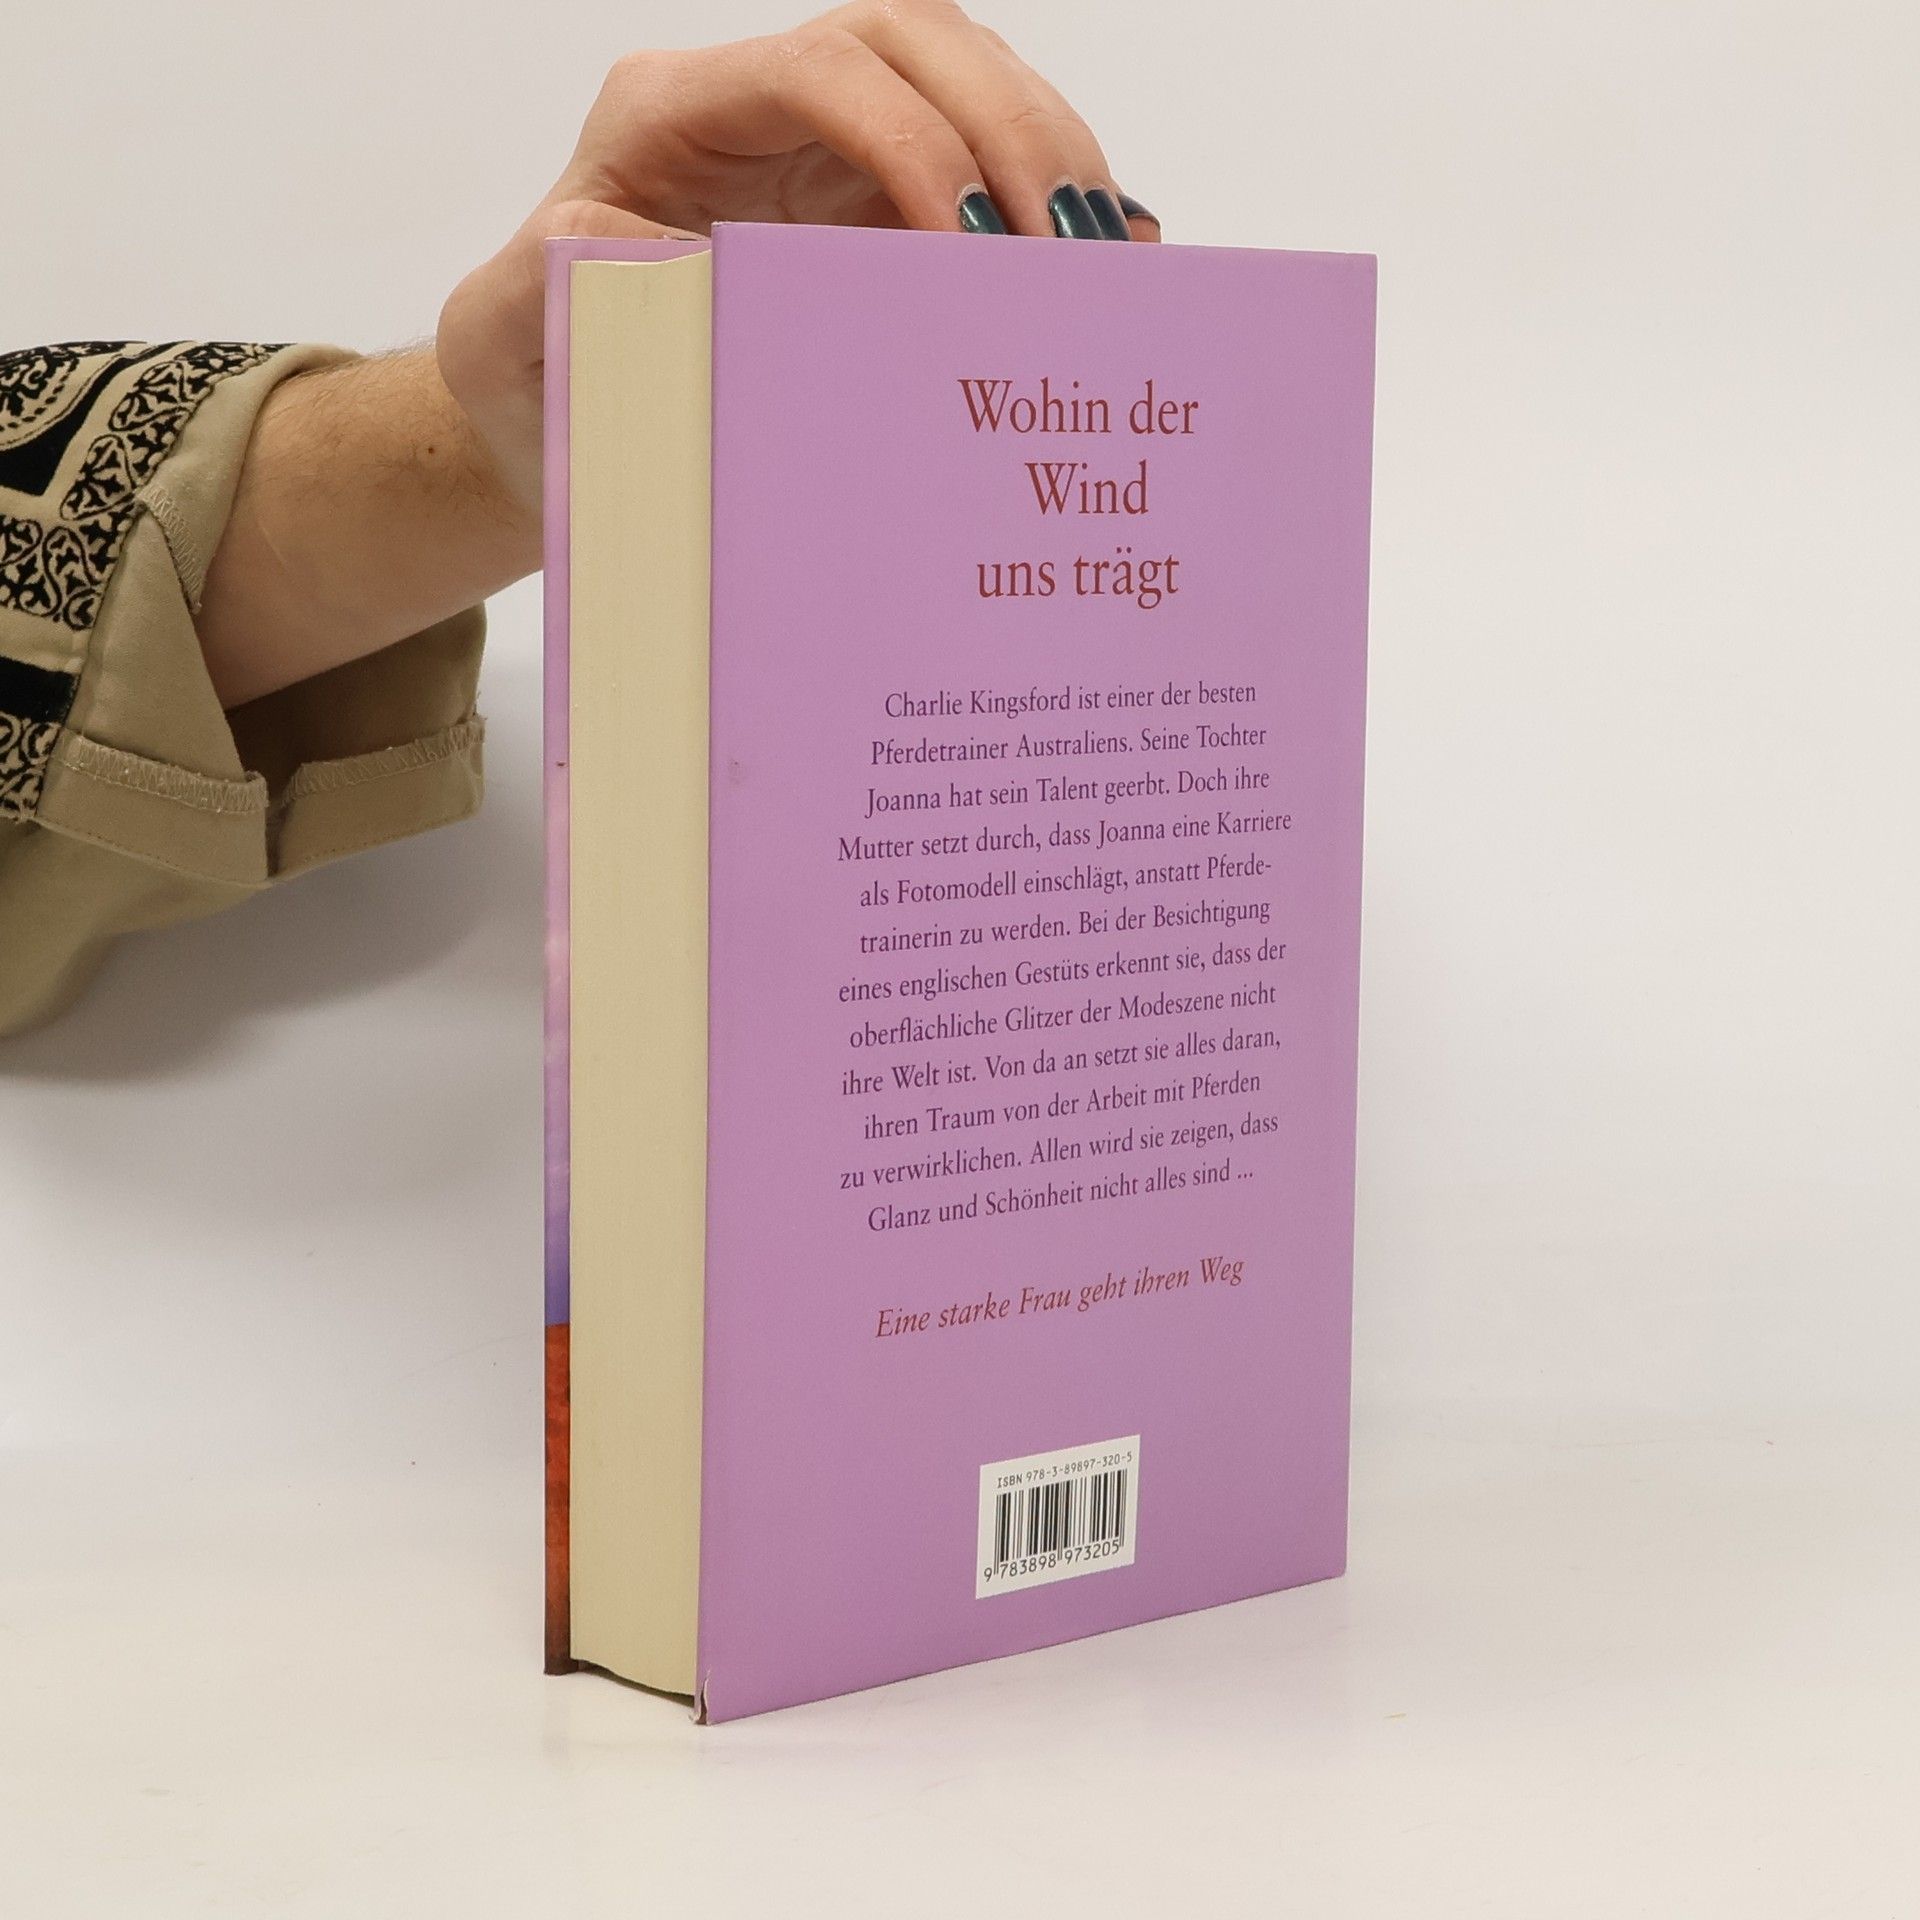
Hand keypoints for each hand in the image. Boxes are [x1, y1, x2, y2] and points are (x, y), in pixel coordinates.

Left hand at [436, 0, 1156, 510]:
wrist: (559, 412)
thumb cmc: (531, 375)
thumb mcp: (507, 341)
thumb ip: (541, 287)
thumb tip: (615, 244)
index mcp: (671, 115)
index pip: (822, 71)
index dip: (913, 136)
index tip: (967, 242)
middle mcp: (760, 107)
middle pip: (917, 44)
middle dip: (1010, 129)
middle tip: (1065, 246)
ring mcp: (825, 148)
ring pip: (968, 84)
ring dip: (1048, 156)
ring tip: (1102, 259)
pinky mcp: (873, 202)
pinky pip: (979, 164)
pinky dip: (1044, 201)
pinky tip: (1102, 260)